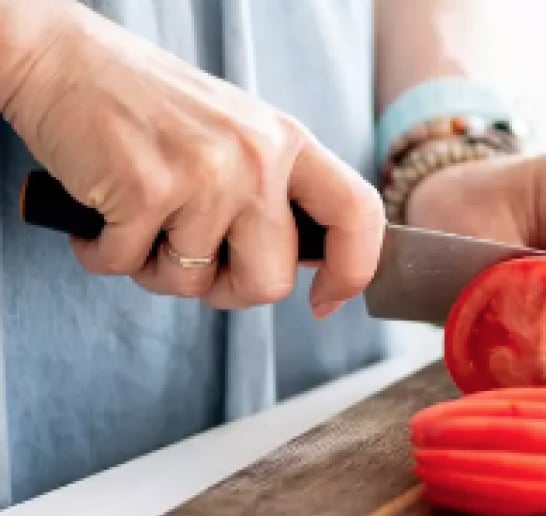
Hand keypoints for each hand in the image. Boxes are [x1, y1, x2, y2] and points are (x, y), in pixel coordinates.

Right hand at [0, 2, 382, 316]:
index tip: (326, 300)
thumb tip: (307, 266)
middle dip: (224, 291)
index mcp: (288, 142)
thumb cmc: (147, 106)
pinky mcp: (146, 190)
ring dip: (153, 269)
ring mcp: (205, 175)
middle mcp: (257, 159)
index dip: (352, 270)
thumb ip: (274, 190)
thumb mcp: (237, 134)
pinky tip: (98, 212)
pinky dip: (102, 252)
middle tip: (190, 260)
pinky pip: (127, 266)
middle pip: (270, 282)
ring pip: (193, 284)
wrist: (60, 59)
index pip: (357, 214)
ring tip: (136, 219)